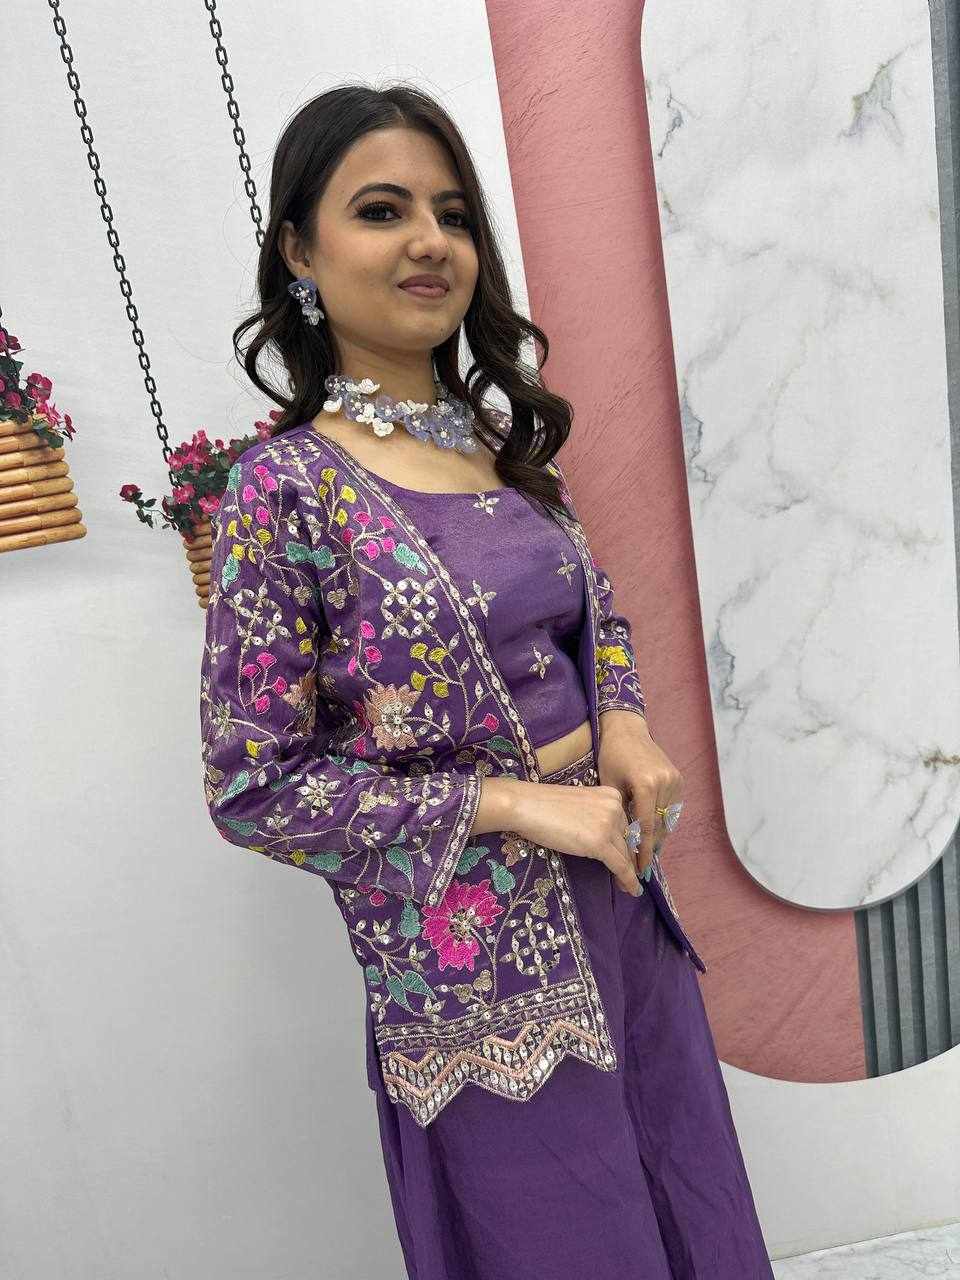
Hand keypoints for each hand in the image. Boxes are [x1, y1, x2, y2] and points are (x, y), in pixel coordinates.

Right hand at [506, 779, 643, 897]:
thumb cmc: (543, 805)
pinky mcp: (600, 843)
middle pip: (628, 839)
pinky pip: (620, 866)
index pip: (626, 824)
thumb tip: (604, 838)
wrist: (526, 805)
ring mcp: (609, 824)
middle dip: (630, 858)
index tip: (631, 857)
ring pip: (625, 854)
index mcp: (611, 794)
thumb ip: (596, 816)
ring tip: (629, 886)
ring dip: (629, 872)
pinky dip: (628, 880)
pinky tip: (631, 890)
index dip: (629, 844)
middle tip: (631, 875)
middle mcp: (615, 807)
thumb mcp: (580, 805)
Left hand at [597, 713, 682, 876]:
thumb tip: (623, 844)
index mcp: (646, 785)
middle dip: (651, 848)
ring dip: (659, 836)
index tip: (640, 870)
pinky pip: (673, 808)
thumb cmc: (611, 756)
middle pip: (660, 826)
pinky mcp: (679, 779)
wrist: (627, 730)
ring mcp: (675, 780)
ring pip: (668, 819)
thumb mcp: (610, 786)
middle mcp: (665, 782)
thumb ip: (619, 813)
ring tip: (648, 854)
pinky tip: (655, 833)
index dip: (643, 852)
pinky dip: (664, 821)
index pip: (647, 828)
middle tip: (642, 867)